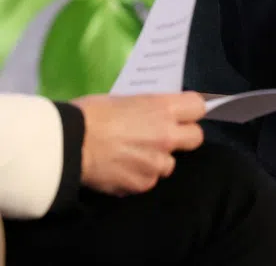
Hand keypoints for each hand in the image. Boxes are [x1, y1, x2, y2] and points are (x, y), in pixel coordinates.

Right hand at [73, 92, 206, 194]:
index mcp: (164, 108)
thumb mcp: (126, 100)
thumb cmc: (92, 113)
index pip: (199, 107)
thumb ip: (148, 110)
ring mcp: (155, 162)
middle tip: (163, 138)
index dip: (190, 111)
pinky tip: (120, 171)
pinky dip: (137, 178)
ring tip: (133, 158)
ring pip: (169, 164)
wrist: (68, 144)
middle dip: (182, 138)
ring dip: (156, 161)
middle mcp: (167, 135)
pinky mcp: (140, 184)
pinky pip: (148, 181)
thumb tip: (154, 116)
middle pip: (195, 138)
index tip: (180, 115)